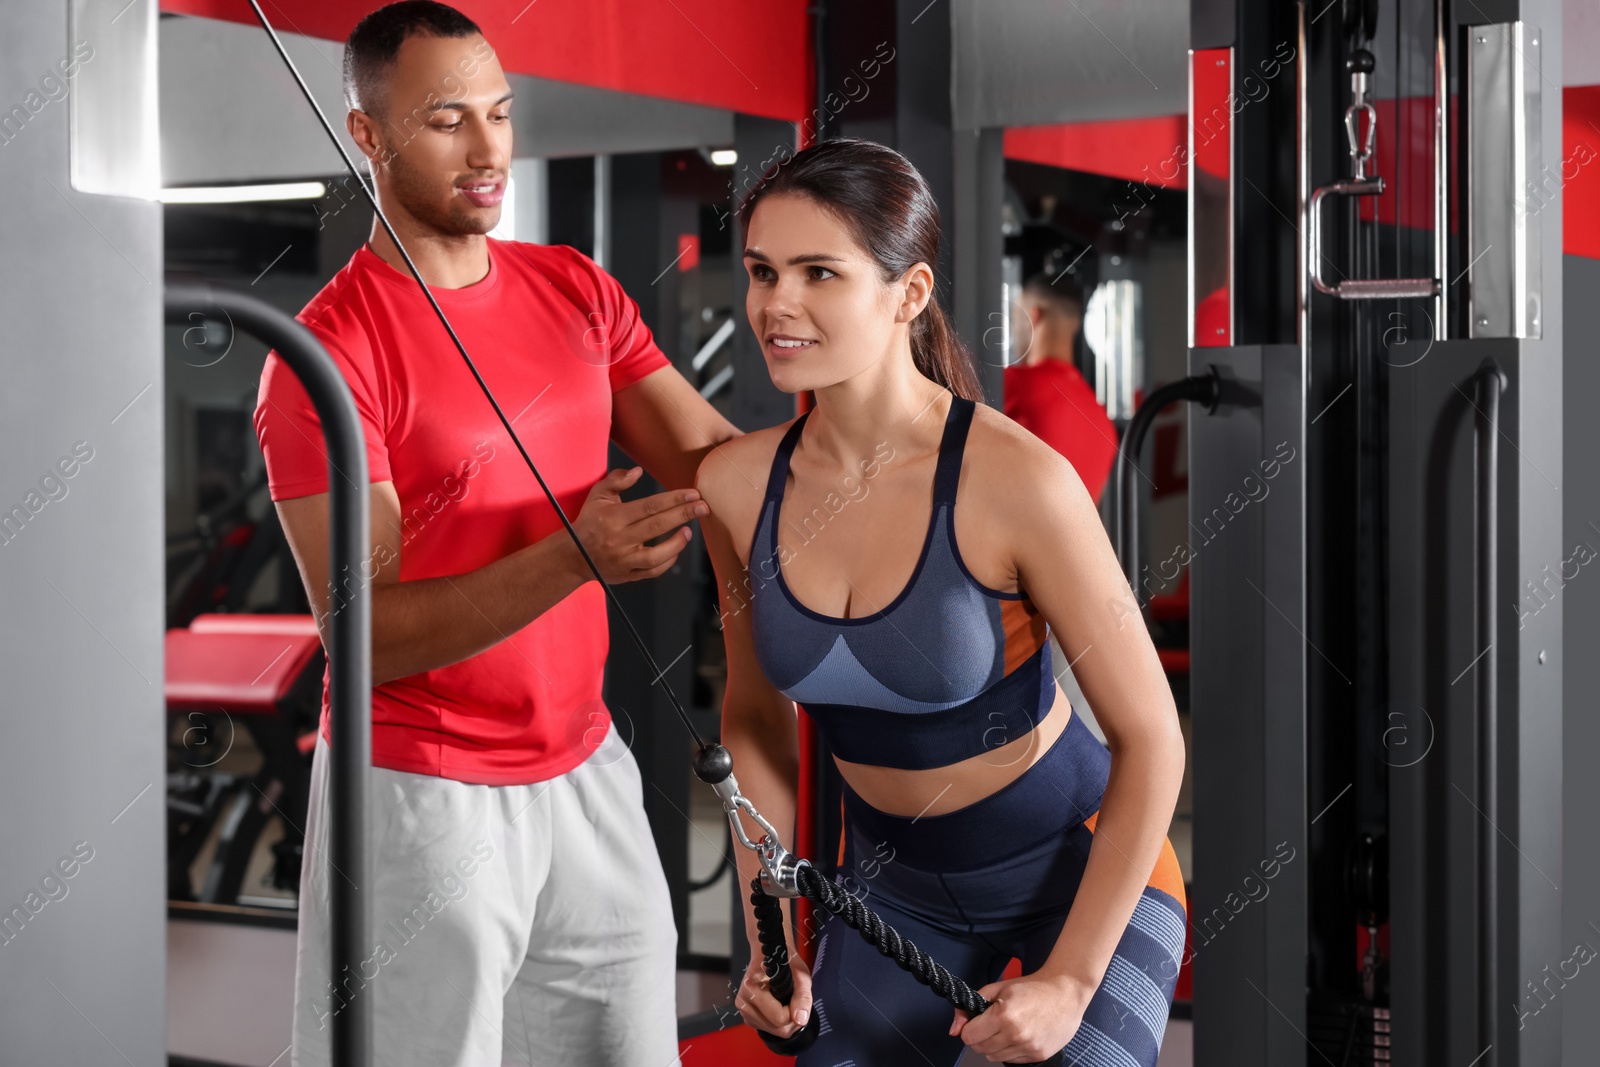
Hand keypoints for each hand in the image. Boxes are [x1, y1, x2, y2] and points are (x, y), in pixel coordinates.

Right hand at [565, 467, 707, 584]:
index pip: (649, 506)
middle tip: (703, 507)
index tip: (693, 494)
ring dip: (677, 543)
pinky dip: (667, 562)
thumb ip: (617, 480)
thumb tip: (638, 471)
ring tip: (689, 531)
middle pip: (657, 526)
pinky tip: (676, 550)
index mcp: (613, 518)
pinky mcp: (628, 575)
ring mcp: (624, 560)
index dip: (674, 499)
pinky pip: (652, 571)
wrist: (573, 556)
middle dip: (684, 515)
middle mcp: (619, 539)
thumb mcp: (597, 496)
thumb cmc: (589, 522)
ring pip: (656, 555)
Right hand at [734, 947, 812, 1039]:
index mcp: (752, 988)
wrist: (768, 954)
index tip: (794, 994)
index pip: (780, 1018)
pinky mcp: (745, 1016)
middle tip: (792, 999)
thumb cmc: (784, 961)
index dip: (793, 1010)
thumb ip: (803, 997)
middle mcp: (743, 1001)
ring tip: (784, 1000)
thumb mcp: (800, 974)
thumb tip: (801, 1020)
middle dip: (790, 1018)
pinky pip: (766, 1029)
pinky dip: (776, 1022)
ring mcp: (743, 1010)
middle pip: (777, 1029)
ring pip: (772, 1031)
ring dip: (784, 1021)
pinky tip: (776, 1006)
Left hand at [949, 972, 1089, 1062]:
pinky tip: (1020, 1035)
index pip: (969, 1037)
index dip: (969, 1028)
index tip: (976, 1022)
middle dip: (980, 1037)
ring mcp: (1028, 1047)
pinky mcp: (1038, 1055)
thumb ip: (972, 1005)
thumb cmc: (1032, 987)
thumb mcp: (998, 988)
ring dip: (995, 1045)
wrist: (1066, 992)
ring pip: (994, 1057)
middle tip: (991, 1024)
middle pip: (980, 1049)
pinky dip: (1010, 1050)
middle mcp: (1015, 1035)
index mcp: (1003, 1016)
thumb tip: (954, 1029)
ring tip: (1006, 1029)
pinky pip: (1011, 1060)